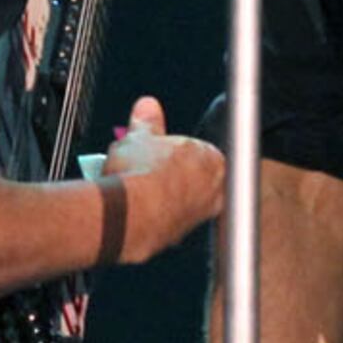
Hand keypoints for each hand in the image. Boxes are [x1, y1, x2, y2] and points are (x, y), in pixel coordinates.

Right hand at [84, 96, 223, 262]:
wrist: (128, 214)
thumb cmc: (140, 173)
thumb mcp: (139, 136)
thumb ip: (148, 121)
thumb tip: (148, 106)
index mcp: (213, 160)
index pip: (199, 152)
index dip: (175, 152)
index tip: (158, 153)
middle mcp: (215, 191)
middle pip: (192, 178)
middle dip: (170, 174)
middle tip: (145, 169)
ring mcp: (199, 216)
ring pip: (181, 201)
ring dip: (162, 195)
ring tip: (136, 188)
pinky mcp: (180, 235)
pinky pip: (168, 220)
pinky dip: (155, 214)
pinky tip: (137, 208)